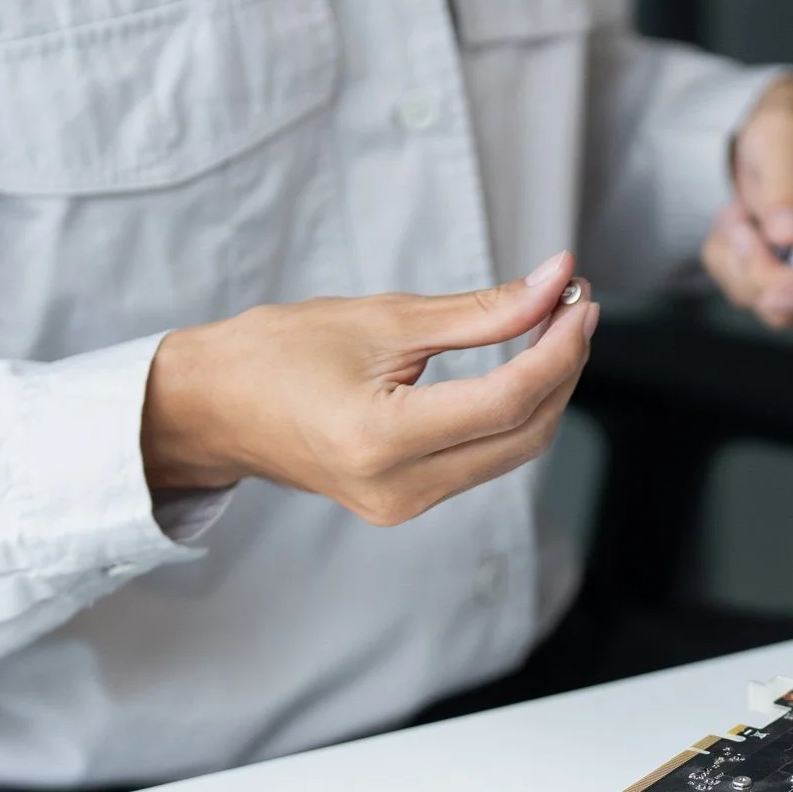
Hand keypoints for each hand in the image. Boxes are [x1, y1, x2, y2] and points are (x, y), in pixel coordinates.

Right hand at [142, 252, 595, 525]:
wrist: (212, 409)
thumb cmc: (278, 353)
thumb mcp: (383, 319)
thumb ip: (479, 312)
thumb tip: (554, 285)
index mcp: (381, 440)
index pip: (504, 401)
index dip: (557, 349)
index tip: (580, 299)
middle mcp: (398, 488)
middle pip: (523, 435)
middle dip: (561, 369)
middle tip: (574, 305)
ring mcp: (404, 505)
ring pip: (512, 452)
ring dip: (544, 391)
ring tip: (554, 326)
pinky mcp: (408, 504)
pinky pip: (484, 461)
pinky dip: (512, 413)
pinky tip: (521, 366)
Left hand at [703, 76, 792, 330]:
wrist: (776, 134)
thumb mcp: (781, 130)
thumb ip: (785, 179)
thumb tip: (789, 233)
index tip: (774, 287)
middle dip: (771, 277)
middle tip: (739, 229)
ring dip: (748, 271)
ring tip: (737, 218)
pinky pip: (771, 303)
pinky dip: (740, 272)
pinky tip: (742, 232)